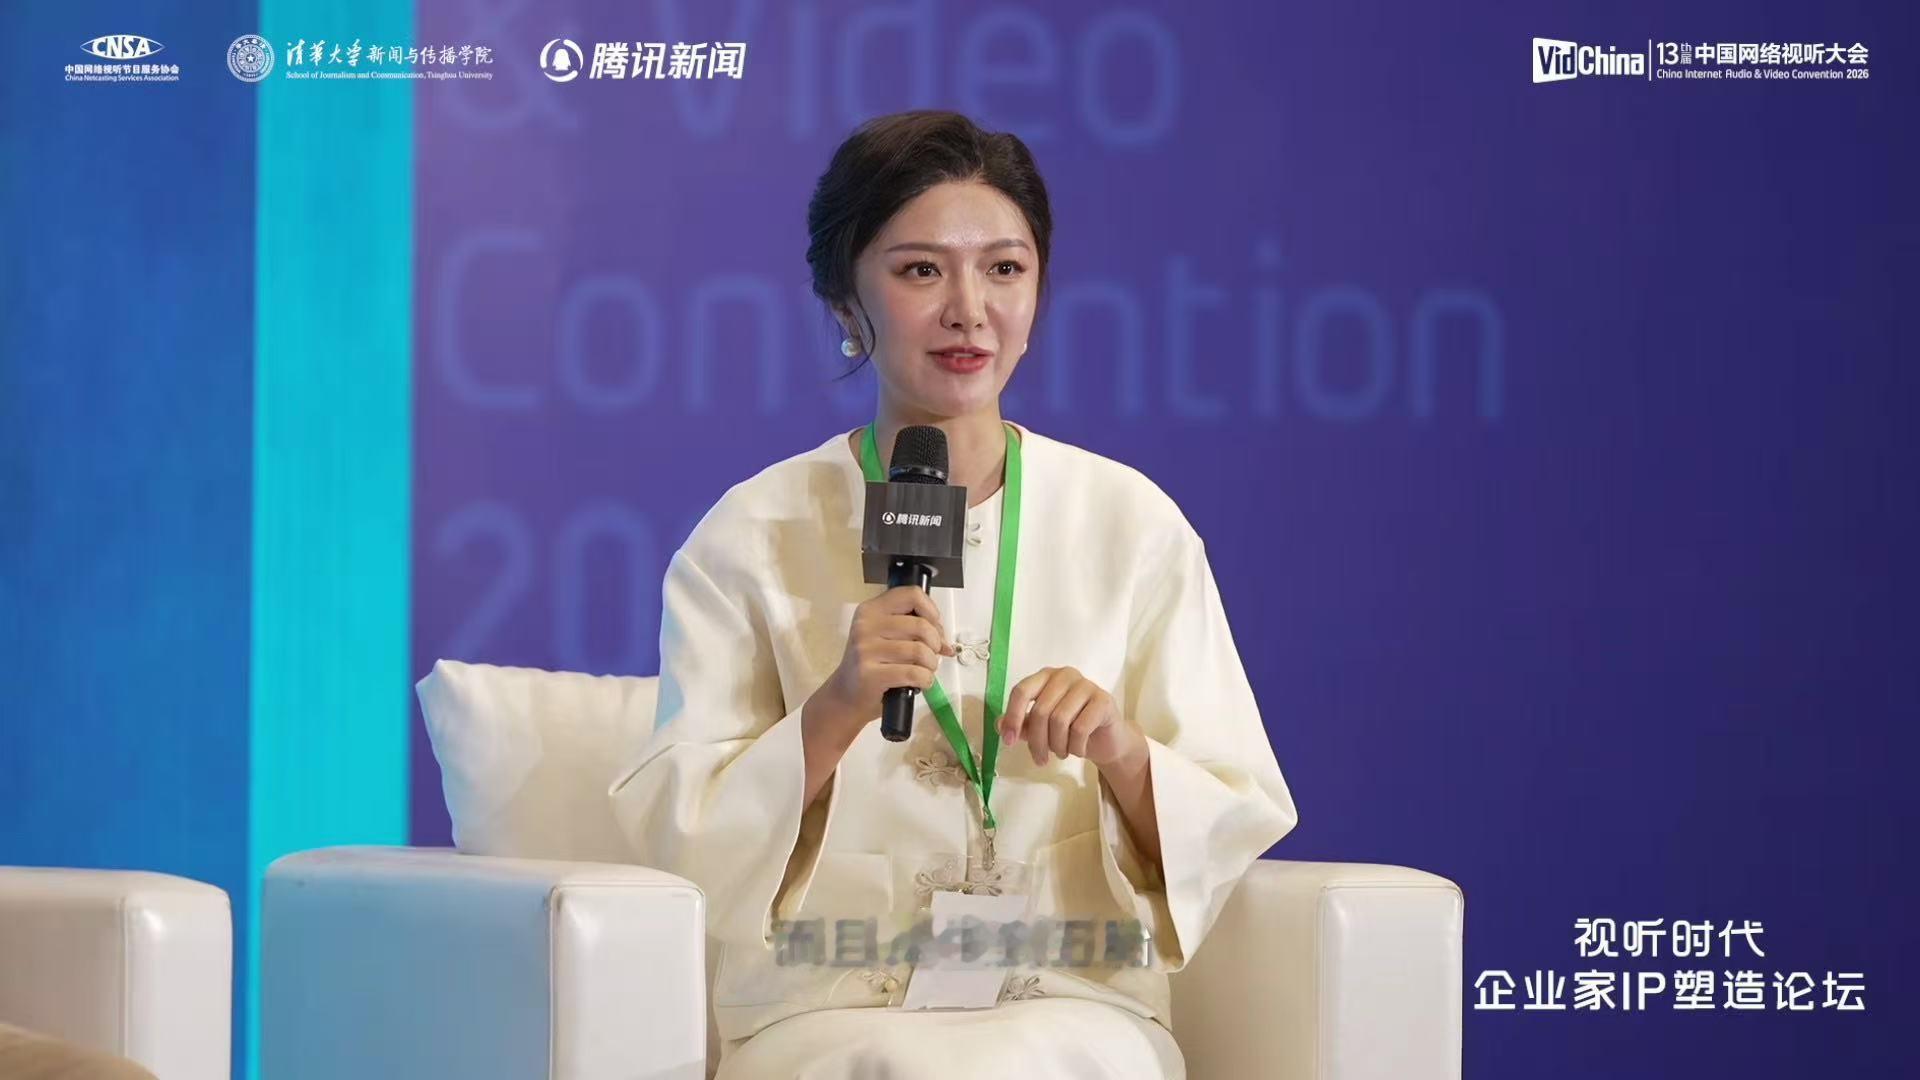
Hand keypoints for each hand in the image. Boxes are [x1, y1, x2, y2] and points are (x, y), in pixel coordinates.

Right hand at [817, 585, 956, 734]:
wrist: (846, 695)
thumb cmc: (871, 664)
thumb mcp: (885, 637)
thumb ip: (913, 630)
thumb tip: (947, 643)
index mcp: (871, 610)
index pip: (912, 595)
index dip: (932, 611)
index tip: (934, 628)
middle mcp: (865, 625)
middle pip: (921, 625)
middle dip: (935, 644)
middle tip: (931, 655)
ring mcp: (866, 650)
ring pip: (920, 650)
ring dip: (931, 664)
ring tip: (924, 670)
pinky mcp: (870, 674)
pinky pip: (914, 673)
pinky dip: (925, 680)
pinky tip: (920, 682)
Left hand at [998, 666, 1143, 769]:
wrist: (1106, 740)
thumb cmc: (1070, 730)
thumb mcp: (1041, 728)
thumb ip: (1021, 724)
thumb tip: (998, 725)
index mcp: (1046, 676)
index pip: (1021, 691)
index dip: (1012, 717)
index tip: (1008, 741)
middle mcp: (1065, 675)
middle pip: (1041, 711)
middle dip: (1037, 742)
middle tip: (1040, 760)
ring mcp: (1086, 685)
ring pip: (1060, 721)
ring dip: (1058, 746)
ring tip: (1061, 753)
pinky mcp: (1103, 700)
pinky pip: (1080, 729)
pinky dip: (1076, 747)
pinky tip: (1078, 750)